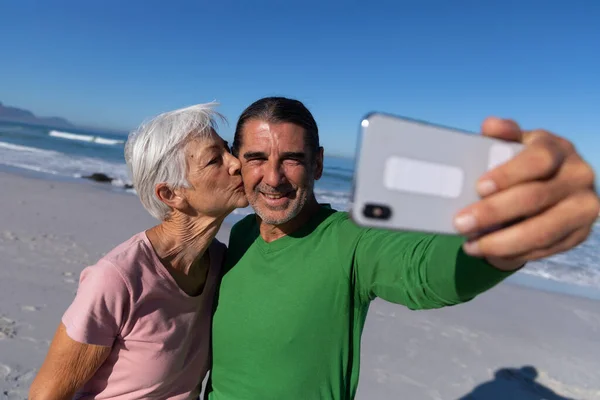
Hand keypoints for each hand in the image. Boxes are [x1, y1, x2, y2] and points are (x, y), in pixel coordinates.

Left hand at [453, 117, 598, 270]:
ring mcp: (583, 207)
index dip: (509, 174)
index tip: (479, 187)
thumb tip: (490, 126)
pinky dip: (513, 254)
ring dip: (500, 242)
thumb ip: (503, 137)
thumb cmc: (521, 165)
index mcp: (558, 149)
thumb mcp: (513, 147)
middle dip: (493, 213)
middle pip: (535, 197)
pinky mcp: (579, 234)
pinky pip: (545, 249)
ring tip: (470, 245)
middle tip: (460, 223)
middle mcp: (578, 175)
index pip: (539, 159)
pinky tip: (488, 252)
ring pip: (541, 230)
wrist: (546, 193)